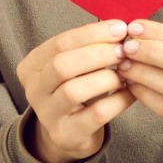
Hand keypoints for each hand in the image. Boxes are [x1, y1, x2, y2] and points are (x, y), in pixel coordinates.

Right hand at [15, 20, 134, 162]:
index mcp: (31, 66)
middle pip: (62, 65)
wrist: (69, 133)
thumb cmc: (76, 88)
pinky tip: (131, 92)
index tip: (120, 28)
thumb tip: (120, 28)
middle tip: (124, 50)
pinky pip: (96, 114)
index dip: (92, 33)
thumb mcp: (74, 64)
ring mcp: (47, 115)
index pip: (60, 42)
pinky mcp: (66, 134)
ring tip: (126, 72)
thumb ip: (89, 46)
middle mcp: (33, 90)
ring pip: (74, 90)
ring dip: (107, 78)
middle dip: (98, 54)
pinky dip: (118, 100)